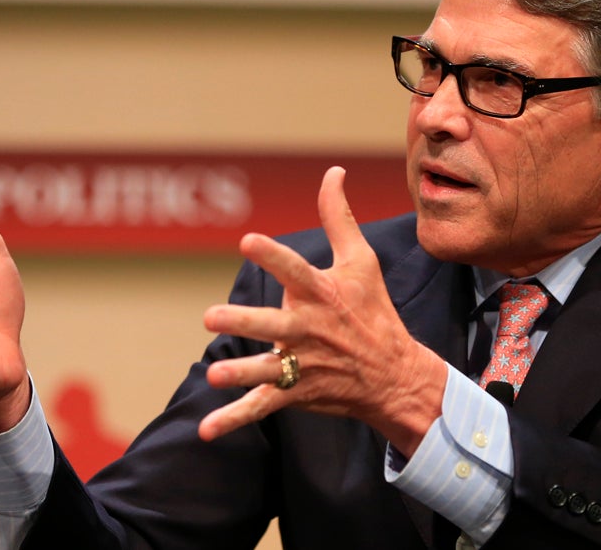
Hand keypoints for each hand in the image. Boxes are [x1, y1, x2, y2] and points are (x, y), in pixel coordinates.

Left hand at [199, 166, 446, 454]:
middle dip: (245, 323)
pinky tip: (205, 429)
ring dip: (241, 374)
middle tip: (211, 317)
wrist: (394, 375)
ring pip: (266, 370)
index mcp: (323, 293)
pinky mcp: (296, 393)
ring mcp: (302, 364)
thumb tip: (332, 172)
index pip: (294, 271)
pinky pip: (261, 408)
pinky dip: (233, 420)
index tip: (247, 241)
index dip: (271, 256)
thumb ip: (339, 217)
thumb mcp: (361, 261)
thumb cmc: (373, 311)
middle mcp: (310, 329)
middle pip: (274, 326)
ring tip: (216, 374)